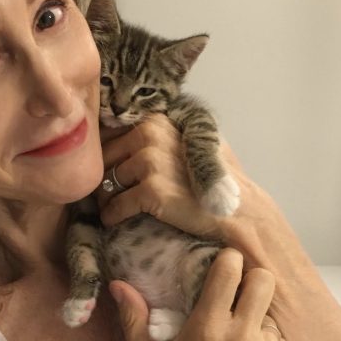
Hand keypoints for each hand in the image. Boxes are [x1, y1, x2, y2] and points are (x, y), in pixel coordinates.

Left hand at [97, 116, 229, 235]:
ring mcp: (151, 161)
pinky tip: (114, 220)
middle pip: (104, 157)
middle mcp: (151, 134)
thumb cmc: (213, 178)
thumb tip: (123, 135)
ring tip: (112, 208)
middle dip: (104, 177)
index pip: (110, 133)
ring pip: (107, 182)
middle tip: (107, 195)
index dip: (106, 155)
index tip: (108, 171)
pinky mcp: (151, 190)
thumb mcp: (189, 140)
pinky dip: (112, 216)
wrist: (236, 209)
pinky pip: (115, 206)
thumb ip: (158, 134)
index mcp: (157, 120)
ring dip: (106, 198)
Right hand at [110, 248, 293, 340]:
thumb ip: (135, 321)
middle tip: (236, 295)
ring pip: (273, 313)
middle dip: (251, 281)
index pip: (231, 270)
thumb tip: (119, 283)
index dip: (227, 263)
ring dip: (258, 318)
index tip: (220, 269)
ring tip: (239, 339)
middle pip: (264, 280)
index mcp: (206, 331)